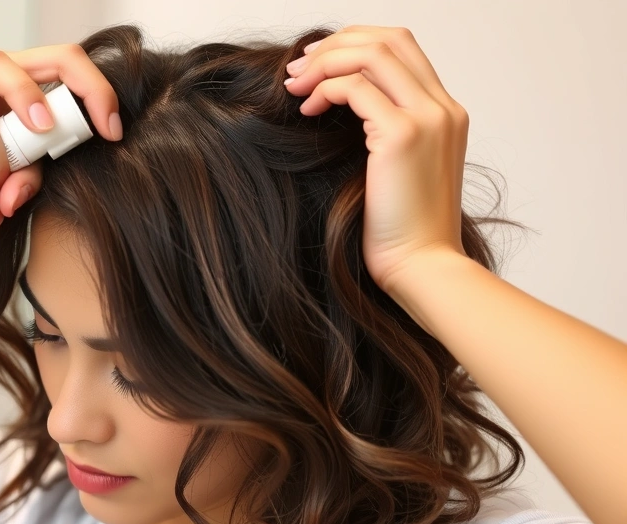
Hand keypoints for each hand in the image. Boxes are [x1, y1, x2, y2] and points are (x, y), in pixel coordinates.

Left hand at [284, 25, 469, 294]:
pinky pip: (355, 88)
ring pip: (372, 53)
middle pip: (389, 38)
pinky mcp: (403, 136)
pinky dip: (325, 89)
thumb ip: (385, 133)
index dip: (354, 44)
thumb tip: (340, 106)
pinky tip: (307, 111)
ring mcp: (428, 119)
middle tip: (298, 68)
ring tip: (294, 85)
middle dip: (336, 44)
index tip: (316, 65)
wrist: (422, 267)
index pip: (402, 48)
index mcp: (445, 113)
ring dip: (325, 62)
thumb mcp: (399, 170)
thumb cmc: (402, 230)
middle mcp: (443, 108)